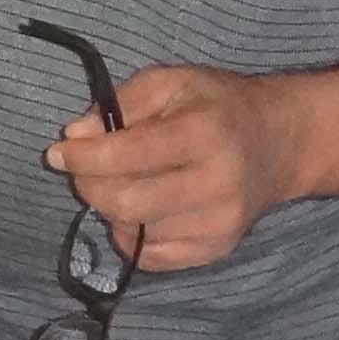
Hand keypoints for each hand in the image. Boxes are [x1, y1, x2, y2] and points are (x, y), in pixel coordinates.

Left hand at [49, 64, 306, 274]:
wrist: (280, 143)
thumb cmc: (218, 106)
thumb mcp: (171, 82)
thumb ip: (121, 104)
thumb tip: (75, 135)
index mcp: (203, 133)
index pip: (128, 155)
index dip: (83, 157)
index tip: (58, 151)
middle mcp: (216, 184)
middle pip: (125, 202)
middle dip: (89, 185)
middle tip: (84, 168)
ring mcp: (218, 225)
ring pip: (132, 232)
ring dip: (112, 208)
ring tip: (124, 181)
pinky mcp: (215, 250)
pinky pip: (148, 257)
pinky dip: (130, 234)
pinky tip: (142, 209)